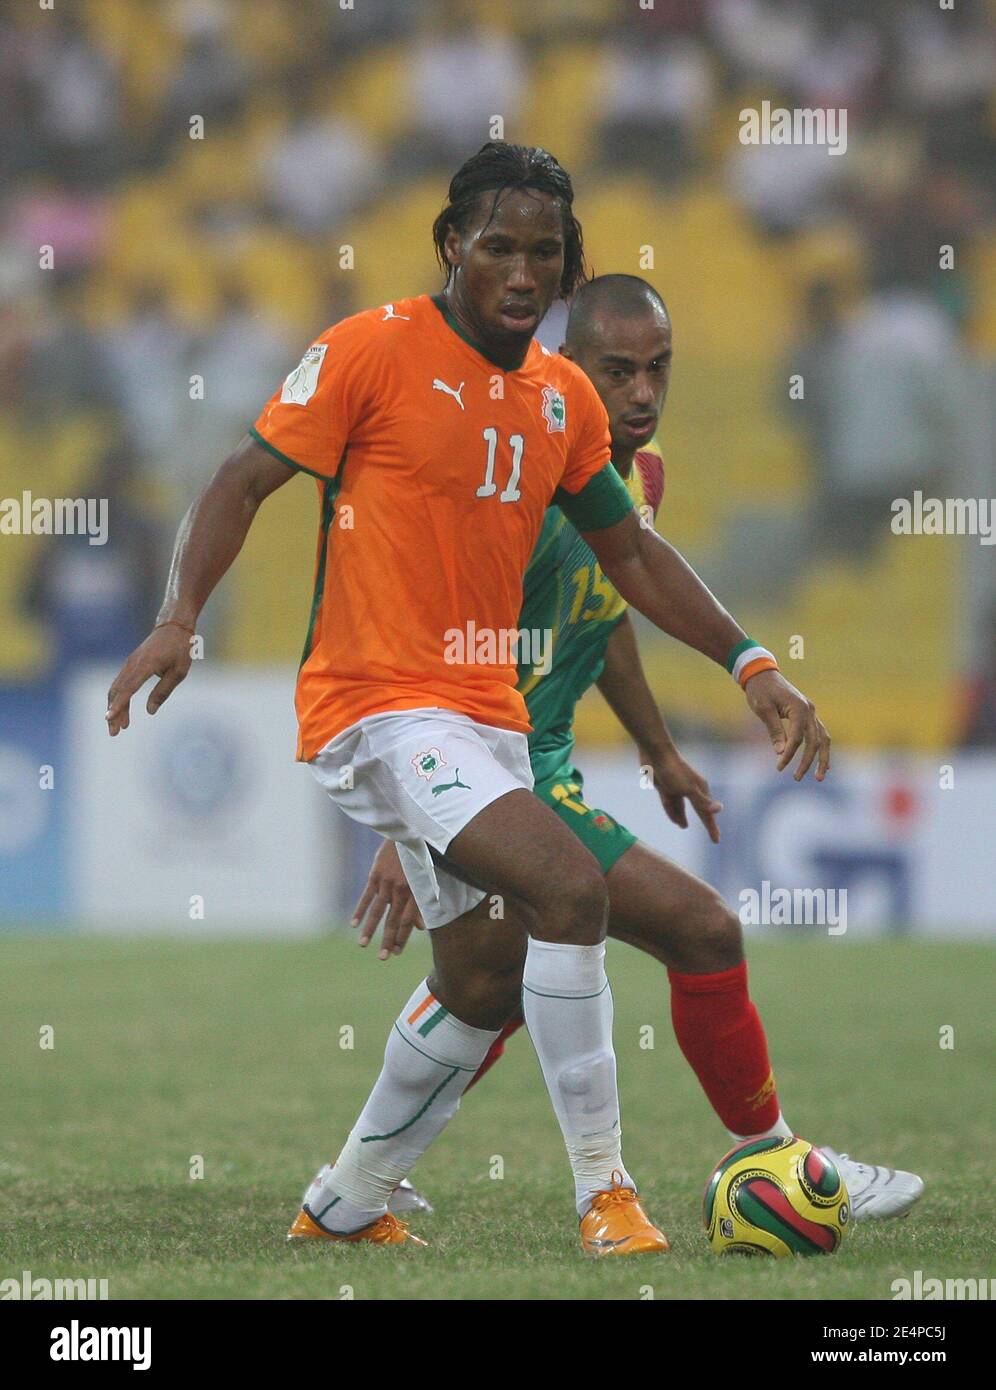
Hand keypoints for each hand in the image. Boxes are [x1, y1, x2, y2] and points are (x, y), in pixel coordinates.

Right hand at [106, 625, 194, 734]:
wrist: (173, 626)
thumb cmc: (180, 648)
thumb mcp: (179, 671)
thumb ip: (163, 691)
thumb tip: (149, 711)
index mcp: (146, 665)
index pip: (129, 688)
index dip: (119, 705)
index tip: (109, 718)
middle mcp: (133, 664)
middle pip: (118, 691)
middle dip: (114, 713)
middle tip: (114, 733)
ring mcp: (130, 663)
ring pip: (117, 688)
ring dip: (115, 708)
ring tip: (119, 727)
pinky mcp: (131, 664)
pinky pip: (121, 683)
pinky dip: (119, 698)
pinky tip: (123, 711)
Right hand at [351, 840, 424, 959]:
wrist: (408, 831)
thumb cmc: (420, 858)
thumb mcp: (425, 879)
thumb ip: (422, 904)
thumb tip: (421, 928)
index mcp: (416, 891)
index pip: (408, 920)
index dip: (403, 937)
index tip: (397, 952)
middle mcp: (401, 889)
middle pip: (393, 919)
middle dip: (388, 940)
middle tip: (383, 957)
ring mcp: (387, 882)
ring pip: (377, 911)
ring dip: (370, 929)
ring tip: (364, 945)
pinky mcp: (375, 874)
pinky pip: (366, 896)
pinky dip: (360, 910)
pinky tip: (354, 924)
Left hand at [644, 745, 722, 842]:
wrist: (655, 752)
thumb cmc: (673, 770)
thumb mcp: (688, 789)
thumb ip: (702, 801)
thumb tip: (720, 809)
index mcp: (700, 789)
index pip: (707, 814)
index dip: (712, 828)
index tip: (716, 840)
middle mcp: (691, 789)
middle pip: (699, 811)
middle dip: (705, 823)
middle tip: (713, 837)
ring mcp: (677, 787)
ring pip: (682, 807)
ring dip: (682, 816)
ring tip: (684, 826)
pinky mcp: (664, 786)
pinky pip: (670, 803)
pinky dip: (672, 811)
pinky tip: (673, 818)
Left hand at [743, 669, 830, 780]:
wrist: (762, 674)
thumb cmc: (760, 690)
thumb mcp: (763, 709)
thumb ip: (774, 730)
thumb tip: (781, 752)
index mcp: (799, 708)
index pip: (797, 738)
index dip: (789, 754)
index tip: (779, 767)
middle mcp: (809, 710)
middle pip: (814, 741)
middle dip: (808, 761)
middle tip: (796, 777)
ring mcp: (811, 712)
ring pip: (823, 739)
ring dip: (822, 758)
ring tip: (818, 777)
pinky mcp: (808, 714)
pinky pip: (820, 734)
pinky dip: (822, 749)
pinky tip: (823, 765)